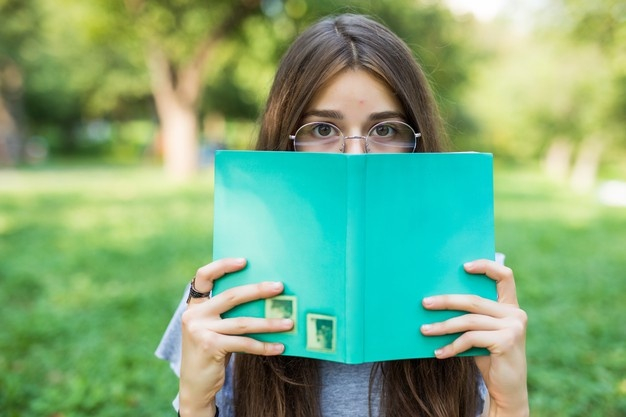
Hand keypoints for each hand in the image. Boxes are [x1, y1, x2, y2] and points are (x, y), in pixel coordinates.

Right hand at [178, 258, 293, 416]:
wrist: (195, 387)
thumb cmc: (211, 353)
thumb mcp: (213, 329)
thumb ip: (226, 313)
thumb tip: (263, 298)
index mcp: (195, 306)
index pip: (203, 276)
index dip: (223, 265)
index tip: (245, 261)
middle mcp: (194, 315)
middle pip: (231, 296)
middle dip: (258, 290)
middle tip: (280, 287)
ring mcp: (200, 331)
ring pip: (242, 322)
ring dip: (269, 323)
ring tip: (289, 322)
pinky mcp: (210, 347)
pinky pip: (244, 343)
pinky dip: (264, 346)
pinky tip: (280, 346)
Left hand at [420, 259, 528, 416]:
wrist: (507, 391)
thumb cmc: (490, 358)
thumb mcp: (482, 333)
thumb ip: (472, 316)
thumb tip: (436, 301)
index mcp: (511, 306)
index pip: (504, 276)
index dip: (486, 266)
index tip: (463, 266)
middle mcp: (515, 313)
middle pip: (474, 300)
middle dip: (446, 301)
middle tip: (424, 303)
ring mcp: (513, 327)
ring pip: (469, 320)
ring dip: (443, 326)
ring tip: (424, 330)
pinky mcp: (506, 341)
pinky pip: (471, 338)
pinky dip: (452, 346)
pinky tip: (439, 353)